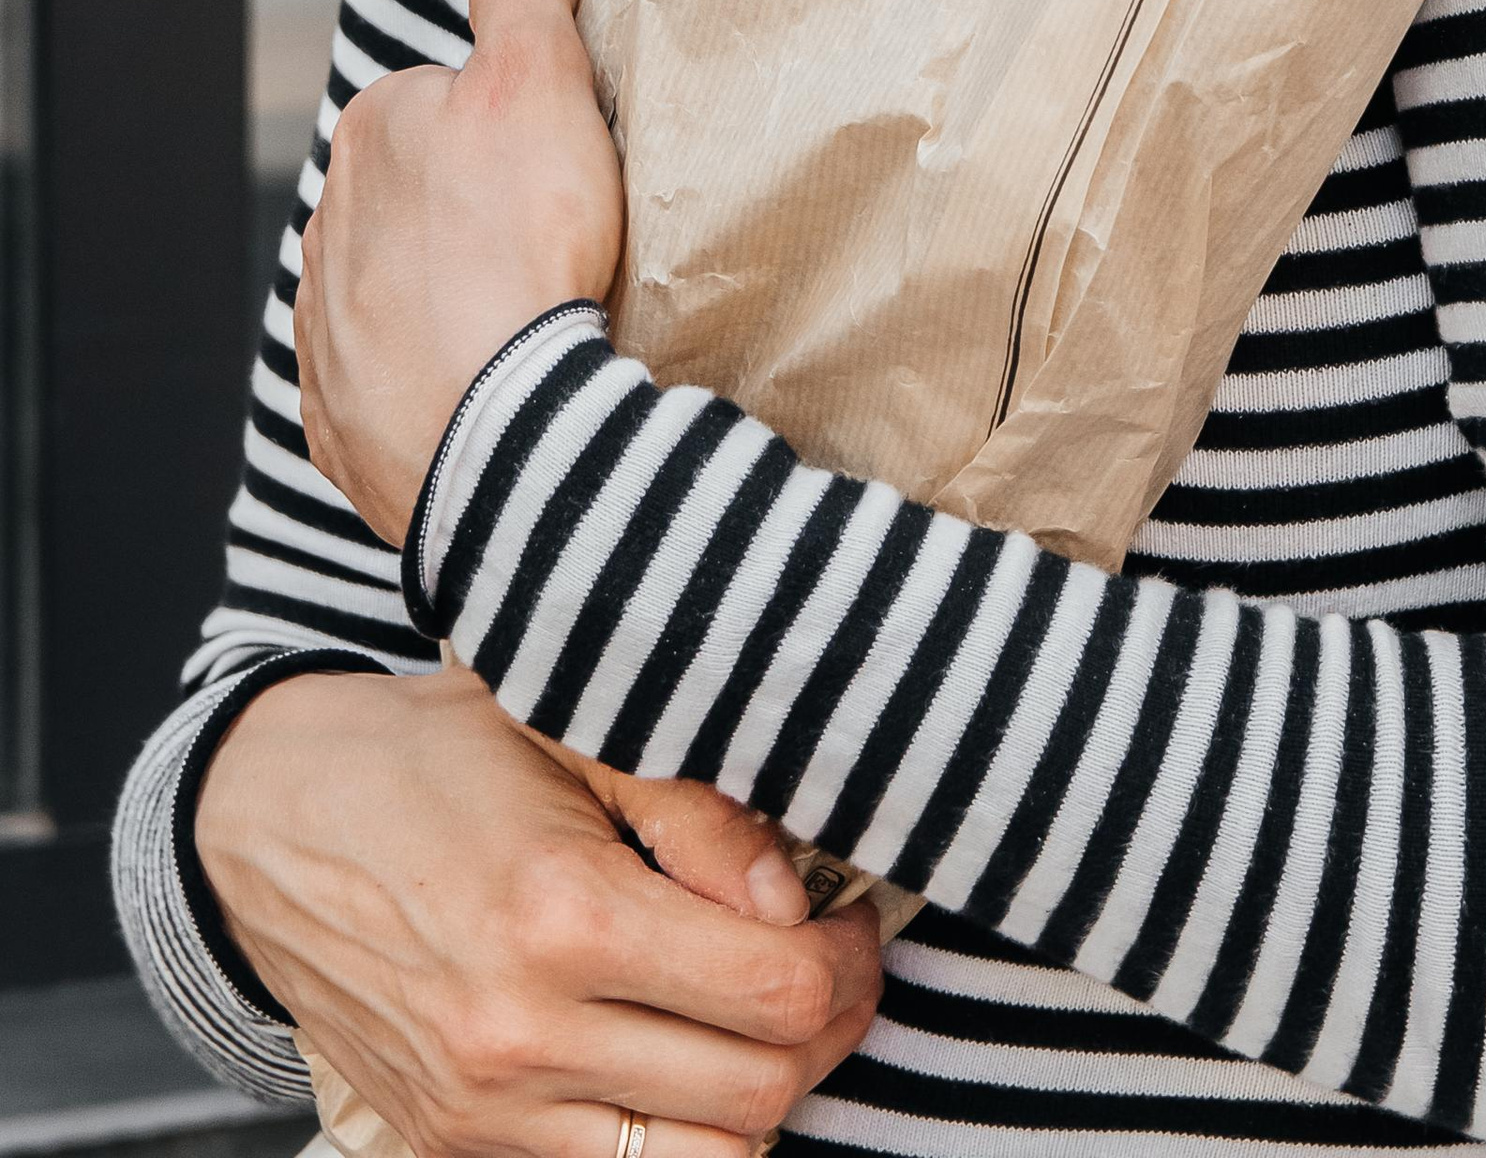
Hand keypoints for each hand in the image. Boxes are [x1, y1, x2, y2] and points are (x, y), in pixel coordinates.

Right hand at [197, 663, 880, 1157]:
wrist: (272, 823)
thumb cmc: (435, 756)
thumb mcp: (572, 731)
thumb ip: (699, 813)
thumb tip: (795, 903)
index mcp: (564, 916)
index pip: (778, 993)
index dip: (847, 958)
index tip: (850, 913)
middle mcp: (522, 1035)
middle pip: (757, 1093)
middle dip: (825, 1029)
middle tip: (832, 962)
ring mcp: (482, 1111)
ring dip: (758, 1096)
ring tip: (763, 1014)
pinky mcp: (451, 1147)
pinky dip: (671, 1135)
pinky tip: (683, 1055)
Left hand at [300, 0, 623, 545]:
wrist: (498, 433)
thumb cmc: (522, 250)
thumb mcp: (540, 82)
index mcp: (373, 132)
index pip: (456, 98)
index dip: (525, 125)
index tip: (566, 163)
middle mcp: (329, 223)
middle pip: (428, 191)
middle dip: (481, 206)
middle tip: (559, 241)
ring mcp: (328, 326)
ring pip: (404, 281)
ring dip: (456, 290)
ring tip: (531, 319)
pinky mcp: (340, 414)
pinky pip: (393, 375)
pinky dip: (438, 373)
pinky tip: (491, 379)